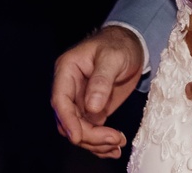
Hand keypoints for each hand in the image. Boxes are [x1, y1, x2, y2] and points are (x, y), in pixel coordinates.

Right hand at [50, 25, 143, 159]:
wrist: (131, 45)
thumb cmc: (119, 44)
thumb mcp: (113, 57)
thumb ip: (102, 80)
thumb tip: (91, 107)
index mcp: (67, 70)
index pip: (60, 100)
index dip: (67, 120)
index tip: (78, 137)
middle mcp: (70, 88)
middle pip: (69, 120)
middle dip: (88, 134)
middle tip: (112, 139)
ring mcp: (80, 101)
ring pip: (79, 129)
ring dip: (95, 142)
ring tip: (117, 143)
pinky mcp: (92, 110)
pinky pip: (90, 130)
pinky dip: (100, 142)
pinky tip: (113, 148)